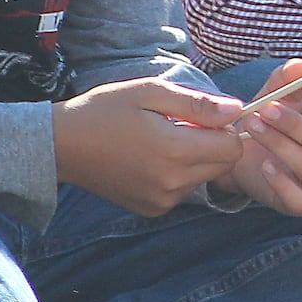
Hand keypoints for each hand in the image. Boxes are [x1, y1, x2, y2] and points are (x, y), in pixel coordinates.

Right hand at [51, 77, 243, 216]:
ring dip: (195, 157)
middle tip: (180, 122)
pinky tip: (151, 157)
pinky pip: (184, 190)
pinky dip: (178, 173)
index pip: (233, 148)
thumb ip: (197, 103)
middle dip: (213, 142)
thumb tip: (237, 110)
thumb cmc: (107, 109)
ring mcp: (162, 201)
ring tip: (161, 138)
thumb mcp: (151, 92)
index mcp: (174, 151)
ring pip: (204, 177)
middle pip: (223, 165)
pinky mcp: (152, 209)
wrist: (64, 145)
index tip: (202, 114)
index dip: (225, 127)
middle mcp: (172, 183)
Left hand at [216, 59, 301, 215]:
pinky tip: (264, 164)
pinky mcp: (301, 203)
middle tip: (265, 109)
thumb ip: (288, 79)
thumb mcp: (277, 94)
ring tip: (253, 126)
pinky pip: (298, 198)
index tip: (289, 93)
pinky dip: (280, 180)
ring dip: (280, 144)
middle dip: (294, 125)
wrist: (242, 151)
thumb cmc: (271, 119)